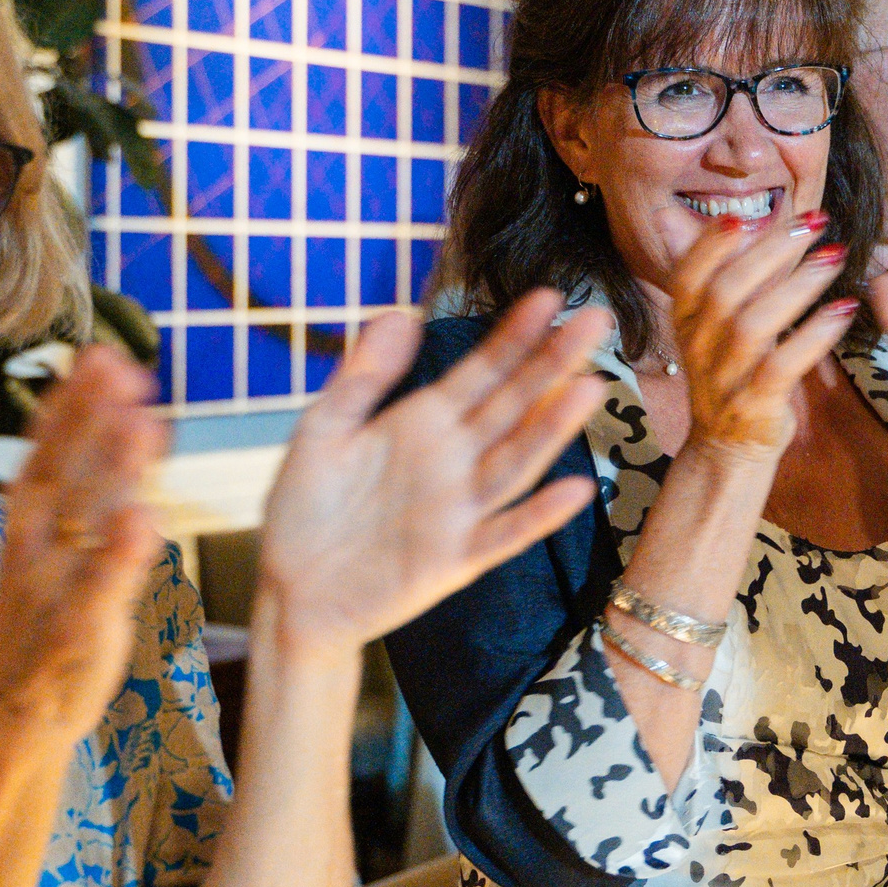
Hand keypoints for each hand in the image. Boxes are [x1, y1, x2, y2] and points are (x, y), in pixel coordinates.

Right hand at [0, 345, 169, 738]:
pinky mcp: (66, 644)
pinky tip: (144, 522)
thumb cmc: (46, 625)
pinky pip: (88, 598)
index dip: (72, 404)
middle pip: (59, 474)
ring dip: (106, 473)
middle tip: (119, 366)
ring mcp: (45, 596)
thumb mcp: (67, 553)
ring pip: (74, 527)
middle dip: (86, 419)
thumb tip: (128, 423)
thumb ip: (98, 493)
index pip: (47, 453)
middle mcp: (32, 551)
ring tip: (142, 424)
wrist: (9, 722)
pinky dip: (113, 561)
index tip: (100, 354)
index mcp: (30, 526)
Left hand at [255, 291, 610, 653]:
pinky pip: (504, 534)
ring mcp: (460, 509)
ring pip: (517, 460)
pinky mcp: (456, 558)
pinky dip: (539, 515)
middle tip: (596, 319)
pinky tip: (574, 490)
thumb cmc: (306, 507)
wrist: (292, 589)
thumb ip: (363, 376)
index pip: (481, 370)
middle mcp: (453, 459)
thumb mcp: (325, 428)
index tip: (548, 297)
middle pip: (513, 403)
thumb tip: (399, 314)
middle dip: (553, 362)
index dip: (514, 336)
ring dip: (553, 427)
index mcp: (424, 422)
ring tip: (589, 387)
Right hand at [660, 204, 859, 463]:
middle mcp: (698, 347)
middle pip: (726, 290)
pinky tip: (844, 310)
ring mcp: (725, 378)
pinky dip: (815, 336)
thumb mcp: (708, 323)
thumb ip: (711, 271)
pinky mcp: (755, 406)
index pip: (687, 273)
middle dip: (771, 251)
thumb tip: (687, 215)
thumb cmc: (728, 372)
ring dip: (798, 287)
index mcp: (685, 320)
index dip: (711, 244)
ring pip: (754, 325)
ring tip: (834, 257)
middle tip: (813, 222)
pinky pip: (783, 366)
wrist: (727, 449)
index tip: (746, 215)